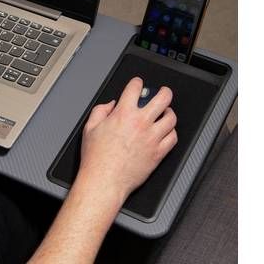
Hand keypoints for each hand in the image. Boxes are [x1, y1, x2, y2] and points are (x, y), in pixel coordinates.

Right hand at [77, 77, 176, 205]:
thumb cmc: (97, 158)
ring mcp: (152, 138)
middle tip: (163, 93)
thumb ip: (100, 111)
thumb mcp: (90, 128)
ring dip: (168, 113)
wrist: (105, 180)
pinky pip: (173, 138)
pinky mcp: (158, 153)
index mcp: (123, 114)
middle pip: (163, 99)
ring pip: (171, 118)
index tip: (138, 84)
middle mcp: (141, 123)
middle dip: (164, 92)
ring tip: (165, 113)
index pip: (135, 88)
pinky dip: (171, 132)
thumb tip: (110, 105)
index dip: (137, 82)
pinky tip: (166, 132)